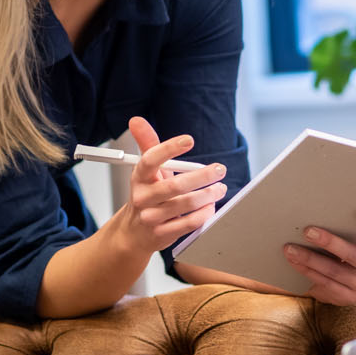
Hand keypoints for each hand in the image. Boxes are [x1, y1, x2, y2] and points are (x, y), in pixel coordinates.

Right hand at [122, 116, 226, 251]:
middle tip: (219, 169)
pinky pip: (189, 223)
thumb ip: (147, 144)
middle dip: (202, 176)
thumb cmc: (148, 196)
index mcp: (139, 177)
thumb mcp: (147, 171)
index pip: (150, 159)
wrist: (135, 233)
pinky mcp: (163, 234)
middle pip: (174, 185)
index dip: (169, 148)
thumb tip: (137, 120)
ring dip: (208, 194)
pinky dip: (204, 213)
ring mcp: (151, 218)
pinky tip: (211, 206)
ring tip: (220, 188)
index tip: (189, 140)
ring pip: (185, 204)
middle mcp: (142, 198)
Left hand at [282, 207, 355, 305]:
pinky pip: (325, 283)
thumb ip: (340, 225)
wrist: (335, 282)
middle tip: (307, 231)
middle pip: (354, 253)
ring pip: (335, 270)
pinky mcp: (348, 297)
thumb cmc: (337, 250)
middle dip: (329, 242)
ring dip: (310, 258)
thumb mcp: (345, 238)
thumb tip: (313, 207)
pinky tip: (294, 262)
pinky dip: (307, 271)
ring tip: (290, 248)